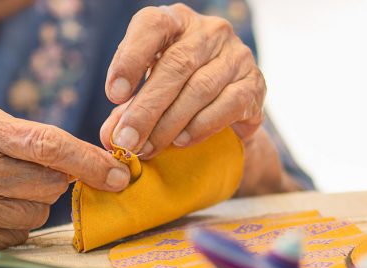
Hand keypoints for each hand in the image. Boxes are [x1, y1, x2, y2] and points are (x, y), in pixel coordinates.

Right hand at [0, 104, 129, 267]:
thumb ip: (17, 139)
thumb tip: (81, 164)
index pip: (48, 143)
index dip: (89, 161)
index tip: (119, 173)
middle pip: (48, 184)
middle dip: (46, 185)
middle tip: (11, 179)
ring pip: (35, 215)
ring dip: (24, 210)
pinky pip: (14, 240)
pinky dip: (6, 232)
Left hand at [100, 3, 264, 158]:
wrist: (229, 107)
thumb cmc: (179, 92)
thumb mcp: (148, 92)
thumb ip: (128, 111)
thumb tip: (111, 137)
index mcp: (177, 21)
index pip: (152, 25)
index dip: (130, 58)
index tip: (113, 96)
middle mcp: (210, 31)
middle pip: (176, 65)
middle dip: (146, 108)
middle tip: (126, 140)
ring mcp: (237, 55)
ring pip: (199, 88)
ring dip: (169, 124)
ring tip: (148, 148)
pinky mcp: (255, 83)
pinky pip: (228, 105)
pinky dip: (200, 127)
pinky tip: (181, 141)